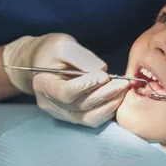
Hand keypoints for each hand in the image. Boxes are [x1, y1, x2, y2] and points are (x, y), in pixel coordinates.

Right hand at [3, 34, 128, 126]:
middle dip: (105, 95)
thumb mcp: (64, 45)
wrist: (42, 61)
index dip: (87, 86)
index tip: (104, 76)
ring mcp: (60, 113)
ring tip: (122, 91)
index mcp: (43, 84)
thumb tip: (103, 71)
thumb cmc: (52, 51)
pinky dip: (106, 111)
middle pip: (80, 106)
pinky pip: (90, 120)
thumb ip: (82, 57)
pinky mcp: (71, 116)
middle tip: (123, 83)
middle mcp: (50, 103)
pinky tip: (117, 99)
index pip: (66, 92)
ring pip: (87, 118)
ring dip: (109, 106)